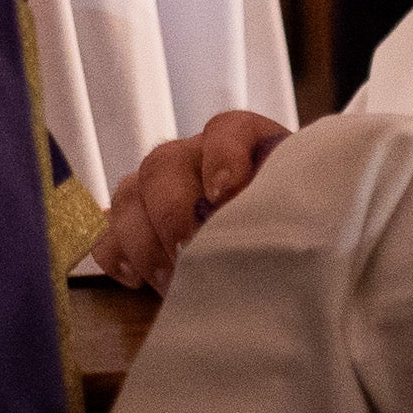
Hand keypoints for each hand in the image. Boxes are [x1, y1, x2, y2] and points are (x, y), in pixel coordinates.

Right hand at [86, 111, 292, 298]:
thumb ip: (295, 209)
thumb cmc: (296, 226)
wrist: (282, 249)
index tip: (225, 197)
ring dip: (145, 242)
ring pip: (129, 195)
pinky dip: (116, 255)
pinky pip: (107, 231)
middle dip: (174, 213)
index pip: (226, 130)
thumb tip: (280, 237)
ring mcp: (158, 188)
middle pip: (163, 164)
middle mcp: (194, 156)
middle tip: (191, 252)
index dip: (221, 158)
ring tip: (171, 282)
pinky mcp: (135, 222)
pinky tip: (137, 280)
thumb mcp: (305, 210)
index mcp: (244, 143)